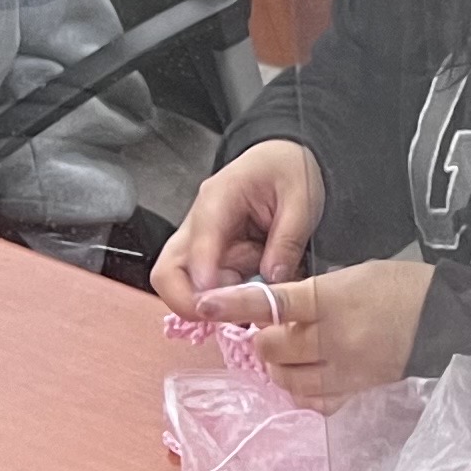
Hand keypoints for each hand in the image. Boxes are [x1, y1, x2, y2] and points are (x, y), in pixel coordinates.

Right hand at [154, 140, 327, 313]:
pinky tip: (259, 287)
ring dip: (219, 302)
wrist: (283, 158)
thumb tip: (272, 278)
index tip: (218, 305)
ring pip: (185, 287)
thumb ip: (288, 239)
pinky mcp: (210, 259)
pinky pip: (208, 289)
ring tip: (260, 291)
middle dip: (194, 303)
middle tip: (238, 312)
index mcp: (217, 199)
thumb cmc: (288, 171)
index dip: (204, 278)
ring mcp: (200, 244)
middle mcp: (198, 224)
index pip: (197, 242)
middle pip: (168, 274)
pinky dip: (231, 298)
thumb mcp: (301, 199)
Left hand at [221, 259, 431, 405]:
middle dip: (265, 339)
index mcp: (333, 299)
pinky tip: (310, 375)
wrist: (450, 318)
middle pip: (272, 349)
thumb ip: (312, 294)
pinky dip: (303, 389)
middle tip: (276, 330)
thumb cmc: (402, 286)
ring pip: (287, 380)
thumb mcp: (353, 274)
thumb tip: (274, 312)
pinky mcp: (357, 391)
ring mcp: (346, 370)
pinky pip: (314, 401)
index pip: (274, 303)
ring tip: (292, 354)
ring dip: (280, 367)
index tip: (205, 304)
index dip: (235, 304)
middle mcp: (335, 338)